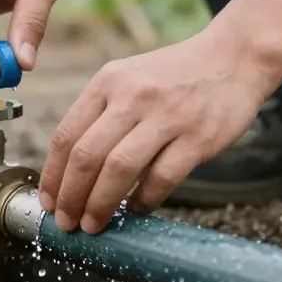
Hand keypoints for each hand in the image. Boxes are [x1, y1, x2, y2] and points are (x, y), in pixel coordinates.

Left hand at [38, 30, 276, 233]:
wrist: (234, 57)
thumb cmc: (176, 74)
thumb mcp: (129, 77)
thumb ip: (101, 112)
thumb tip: (70, 167)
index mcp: (108, 81)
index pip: (66, 135)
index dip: (52, 176)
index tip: (47, 202)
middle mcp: (132, 95)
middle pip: (86, 155)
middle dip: (71, 197)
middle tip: (66, 222)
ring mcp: (166, 115)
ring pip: (119, 169)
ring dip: (100, 204)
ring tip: (94, 225)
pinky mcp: (198, 136)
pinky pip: (162, 177)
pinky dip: (144, 200)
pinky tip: (137, 209)